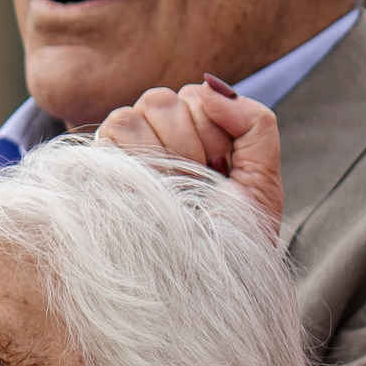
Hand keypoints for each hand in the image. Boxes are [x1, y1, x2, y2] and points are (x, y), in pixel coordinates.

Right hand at [97, 79, 283, 225]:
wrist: (209, 280)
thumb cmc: (234, 238)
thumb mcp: (263, 176)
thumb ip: (254, 121)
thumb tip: (209, 86)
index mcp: (190, 138)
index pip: (197, 95)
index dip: (217, 130)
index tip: (222, 173)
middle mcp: (154, 140)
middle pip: (167, 98)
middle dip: (195, 141)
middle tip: (200, 185)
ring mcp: (124, 154)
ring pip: (145, 108)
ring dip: (172, 151)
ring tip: (176, 193)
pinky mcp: (102, 168)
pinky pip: (119, 126)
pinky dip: (143, 156)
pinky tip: (153, 191)